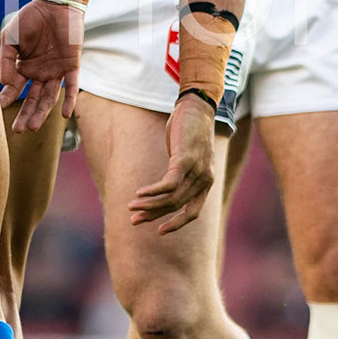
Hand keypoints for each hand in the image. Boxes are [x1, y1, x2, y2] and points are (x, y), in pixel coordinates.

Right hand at [0, 0, 82, 131]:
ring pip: (49, 97)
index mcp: (24, 67)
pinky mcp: (71, 66)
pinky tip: (65, 115)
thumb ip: (6, 60)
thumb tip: (4, 83)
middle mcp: (40, 73)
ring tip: (33, 127)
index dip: (6, 98)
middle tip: (18, 130)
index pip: (14, 88)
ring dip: (42, 112)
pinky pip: (71, 87)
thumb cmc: (30, 19)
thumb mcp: (10, 38)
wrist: (55, 4)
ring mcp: (56, 71)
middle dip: (26, 115)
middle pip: (32, 99)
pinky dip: (69, 100)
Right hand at [128, 96, 216, 233]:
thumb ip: (180, 173)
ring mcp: (197, 170)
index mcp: (206, 182)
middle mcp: (205, 180)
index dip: (176, 224)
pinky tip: (139, 193)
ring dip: (149, 205)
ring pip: (171, 197)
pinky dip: (153, 191)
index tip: (159, 231)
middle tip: (133, 221)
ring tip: (131, 207)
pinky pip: (168, 183)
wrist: (197, 107)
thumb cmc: (189, 132)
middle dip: (153, 215)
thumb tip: (165, 185)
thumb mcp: (188, 156)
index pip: (193, 212)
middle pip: (177, 206)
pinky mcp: (186, 160)